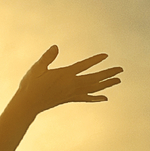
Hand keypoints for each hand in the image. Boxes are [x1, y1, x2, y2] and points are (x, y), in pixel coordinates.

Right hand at [7, 45, 124, 116]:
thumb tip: (56, 47)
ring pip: (94, 88)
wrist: (29, 103)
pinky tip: (105, 98)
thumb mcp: (37, 68)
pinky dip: (97, 97)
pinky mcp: (70, 99)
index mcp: (65, 75)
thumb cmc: (31, 84)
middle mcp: (72, 84)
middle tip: (121, 69)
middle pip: (94, 78)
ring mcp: (72, 93)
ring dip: (107, 84)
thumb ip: (47, 57)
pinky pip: (87, 98)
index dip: (95, 60)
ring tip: (118, 80)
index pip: (84, 66)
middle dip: (108, 73)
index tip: (106, 56)